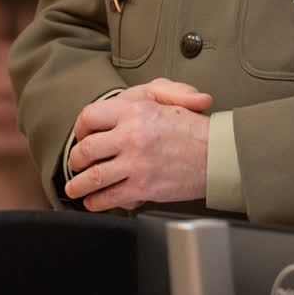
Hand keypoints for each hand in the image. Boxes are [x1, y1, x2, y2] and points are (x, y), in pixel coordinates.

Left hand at [65, 79, 214, 210]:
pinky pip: (109, 197)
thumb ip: (150, 92)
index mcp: (135, 110)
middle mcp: (131, 136)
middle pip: (85, 151)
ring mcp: (135, 164)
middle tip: (76, 165)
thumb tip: (124, 101)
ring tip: (74, 188)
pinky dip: (96, 202)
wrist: (219, 154)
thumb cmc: (196, 127)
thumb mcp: (174, 96)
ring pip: (93, 178)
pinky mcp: (143, 187)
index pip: (89, 117)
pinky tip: (94, 201)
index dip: (81, 128)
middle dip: (75, 161)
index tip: (82, 136)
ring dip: (78, 185)